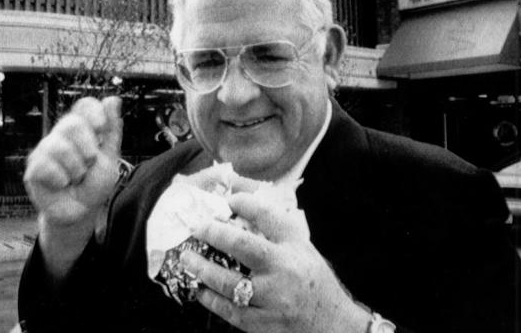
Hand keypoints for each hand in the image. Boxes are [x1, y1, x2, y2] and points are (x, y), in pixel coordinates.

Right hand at [24, 96, 122, 225]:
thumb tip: (113, 99)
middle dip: (87, 148)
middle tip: (88, 164)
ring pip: (59, 146)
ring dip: (75, 168)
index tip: (101, 128)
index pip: (84, 106)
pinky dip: (61, 179)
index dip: (94, 112)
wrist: (82, 212)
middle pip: (71, 124)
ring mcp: (44, 150)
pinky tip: (61, 184)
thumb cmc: (94, 184)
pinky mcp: (33, 168)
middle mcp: (60, 135)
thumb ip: (112, 130)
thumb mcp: (110, 158)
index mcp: (81, 129)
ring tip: (75, 178)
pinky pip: (46, 165)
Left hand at [180, 192, 370, 332]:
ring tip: (187, 259)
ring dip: (203, 269)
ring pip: (229, 283)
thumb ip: (276, 231)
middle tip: (196, 227)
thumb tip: (238, 210)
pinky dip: (211, 300)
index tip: (229, 199)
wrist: (333, 325)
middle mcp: (284, 270)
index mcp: (295, 247)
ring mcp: (273, 300)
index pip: (268, 216)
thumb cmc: (312, 281)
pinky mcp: (263, 324)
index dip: (245, 203)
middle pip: (242, 246)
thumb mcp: (302, 249)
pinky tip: (200, 290)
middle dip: (214, 233)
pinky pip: (230, 311)